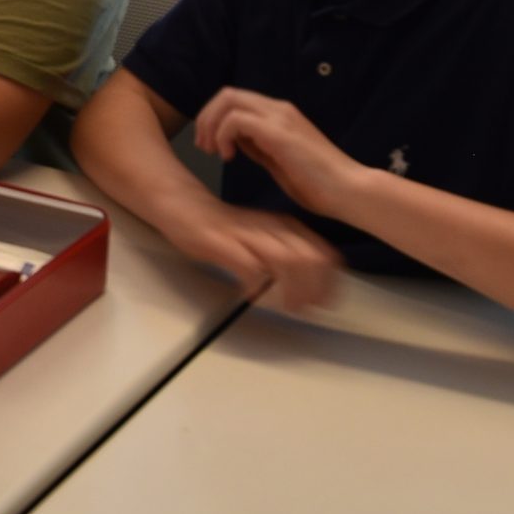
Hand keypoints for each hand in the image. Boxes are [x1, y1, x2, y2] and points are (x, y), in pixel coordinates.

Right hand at [168, 204, 343, 313]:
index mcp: (286, 227)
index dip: (330, 283)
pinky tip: (250, 295)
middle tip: (306, 309)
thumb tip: (309, 286)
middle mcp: (272, 228)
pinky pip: (249, 267)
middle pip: (310, 259)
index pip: (324, 254)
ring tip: (285, 306)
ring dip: (291, 289)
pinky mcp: (224, 243)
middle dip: (314, 289)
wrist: (184, 204)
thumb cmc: (224, 228)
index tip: (325, 302)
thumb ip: (286, 255)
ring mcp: (248, 234)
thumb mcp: (265, 237)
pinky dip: (256, 286)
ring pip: (287, 261)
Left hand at [194, 88, 365, 223]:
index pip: (236, 100)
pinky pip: (236, 120)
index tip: (210, 148)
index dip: (214, 119)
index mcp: (280, 115)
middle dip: (206, 118)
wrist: (350, 191)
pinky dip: (223, 135)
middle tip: (204, 148)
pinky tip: (229, 156)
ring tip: (214, 153)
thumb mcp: (277, 162)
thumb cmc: (318, 184)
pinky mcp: (279, 132)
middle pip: (227, 94)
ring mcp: (280, 118)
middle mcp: (279, 110)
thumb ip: (257, 147)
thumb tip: (234, 140)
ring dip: (211, 125)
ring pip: (228, 100)